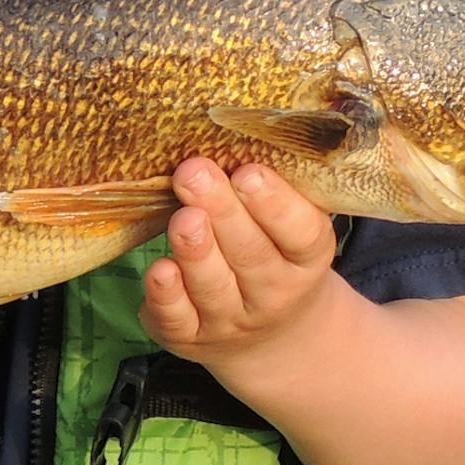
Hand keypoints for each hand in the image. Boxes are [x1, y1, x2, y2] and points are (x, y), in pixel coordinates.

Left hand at [139, 158, 337, 364]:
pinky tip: (159, 269)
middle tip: (195, 173)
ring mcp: (229, 319)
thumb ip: (272, 187)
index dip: (276, 204)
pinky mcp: (188, 336)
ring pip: (213, 286)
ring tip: (182, 217)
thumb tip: (237, 128)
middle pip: (250, 255)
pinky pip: (177, 318)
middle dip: (222, 212)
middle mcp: (272, 293)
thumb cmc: (274, 254)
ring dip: (195, 250)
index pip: (301, 234)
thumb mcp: (291, 225)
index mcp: (306, 258)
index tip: (249, 172)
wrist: (273, 337)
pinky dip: (166, 295)